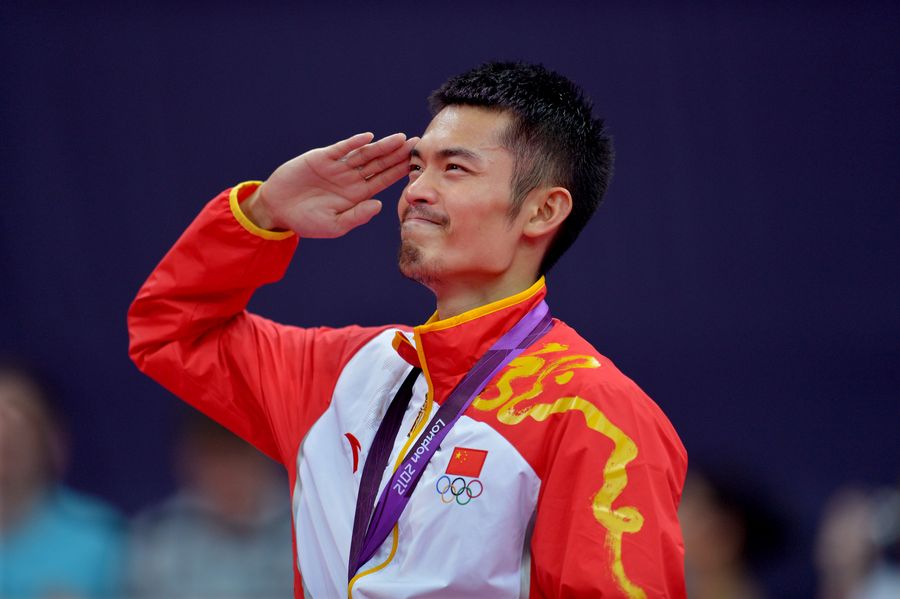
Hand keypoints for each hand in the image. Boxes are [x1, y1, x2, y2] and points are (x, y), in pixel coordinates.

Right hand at [242, 132, 417, 237]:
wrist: (277, 210)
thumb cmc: (306, 221)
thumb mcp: (334, 225)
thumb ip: (357, 216)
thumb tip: (378, 205)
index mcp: (356, 195)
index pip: (383, 181)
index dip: (399, 172)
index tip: (418, 166)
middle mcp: (350, 178)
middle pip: (379, 164)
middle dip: (397, 155)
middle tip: (418, 145)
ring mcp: (337, 167)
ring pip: (364, 154)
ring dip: (382, 146)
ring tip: (400, 139)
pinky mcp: (321, 158)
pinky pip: (341, 149)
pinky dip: (354, 143)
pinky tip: (368, 137)